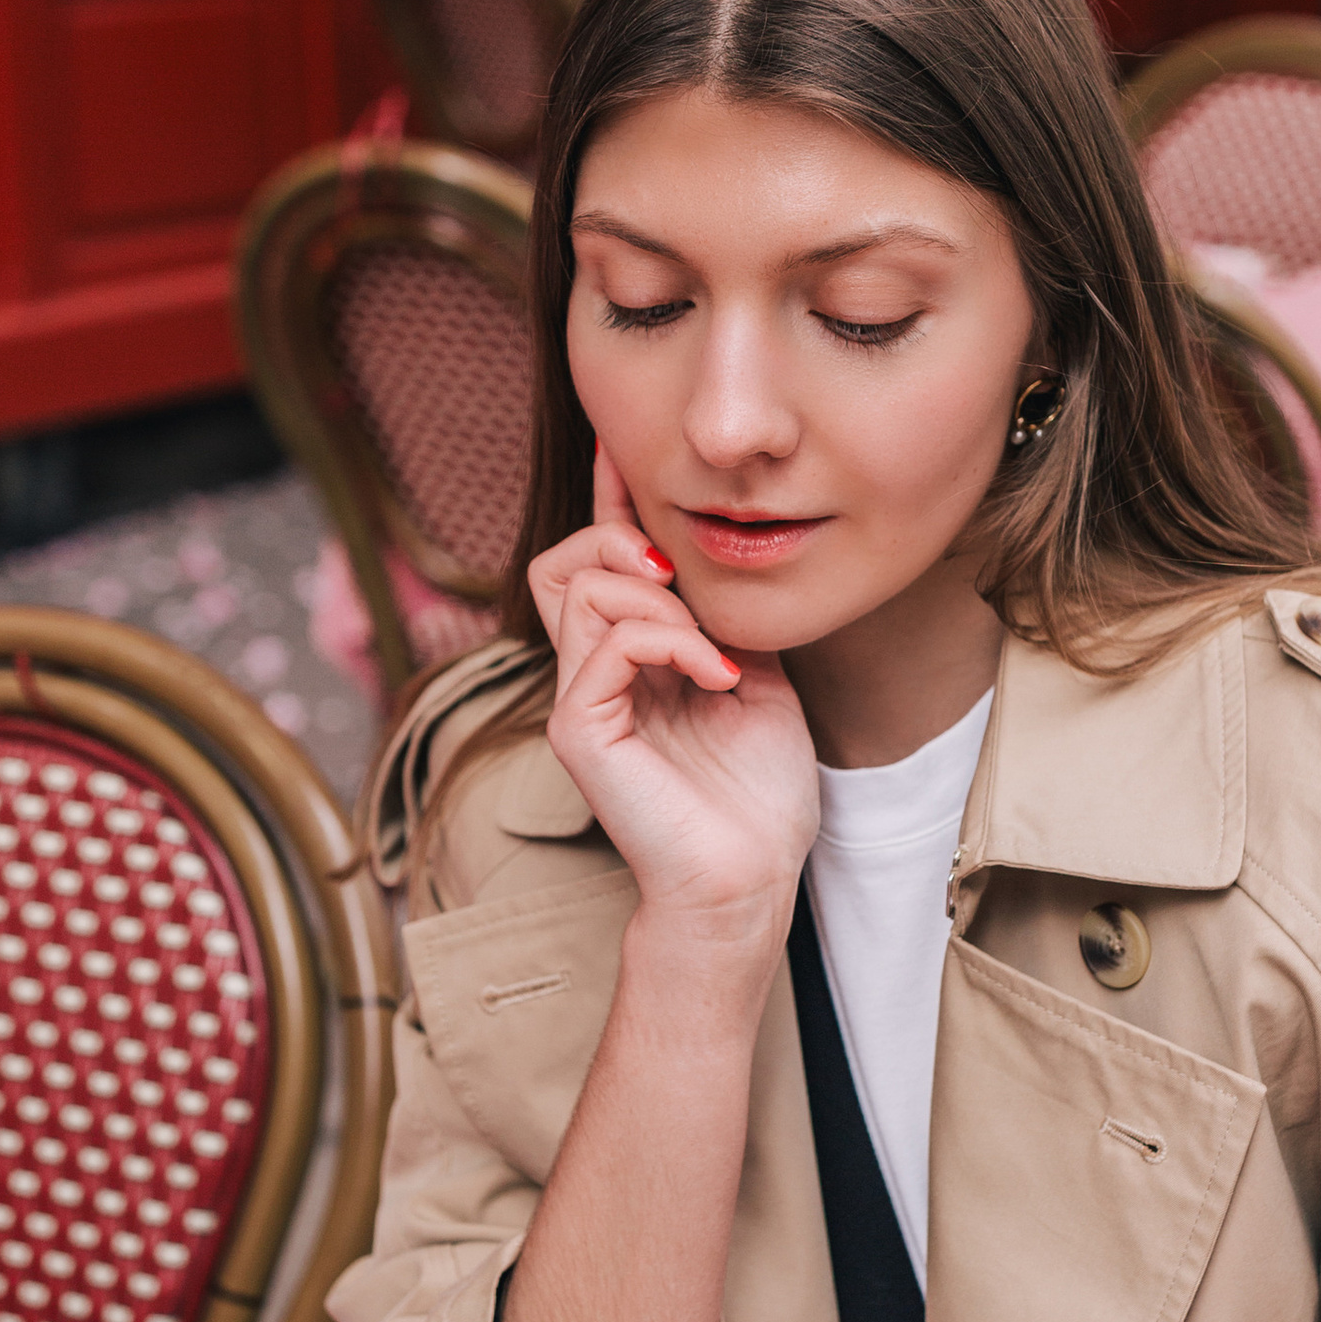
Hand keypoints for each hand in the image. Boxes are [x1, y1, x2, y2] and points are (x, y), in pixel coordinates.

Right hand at [529, 447, 815, 956]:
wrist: (751, 877)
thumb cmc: (757, 798)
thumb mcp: (759, 680)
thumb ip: (728, 620)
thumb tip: (722, 560)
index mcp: (630, 662)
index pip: (597, 563)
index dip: (609, 499)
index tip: (626, 444)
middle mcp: (592, 675)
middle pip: (561, 561)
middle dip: (617, 539)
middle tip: (677, 572)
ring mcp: (579, 701)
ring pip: (576, 586)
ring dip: (656, 598)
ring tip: (712, 647)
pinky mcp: (579, 729)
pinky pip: (607, 641)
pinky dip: (671, 642)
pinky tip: (717, 677)